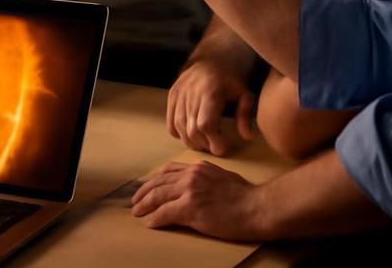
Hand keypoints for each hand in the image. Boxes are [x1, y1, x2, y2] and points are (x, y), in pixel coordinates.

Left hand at [131, 160, 262, 241]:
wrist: (256, 206)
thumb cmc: (246, 196)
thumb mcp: (222, 178)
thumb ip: (206, 179)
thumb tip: (196, 188)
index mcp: (198, 167)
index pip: (169, 170)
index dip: (155, 179)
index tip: (147, 186)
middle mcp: (191, 175)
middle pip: (159, 182)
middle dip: (144, 192)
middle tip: (135, 201)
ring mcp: (190, 190)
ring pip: (158, 196)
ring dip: (144, 205)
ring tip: (137, 212)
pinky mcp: (191, 208)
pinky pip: (165, 213)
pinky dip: (155, 218)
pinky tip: (150, 223)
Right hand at [168, 59, 256, 155]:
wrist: (211, 59)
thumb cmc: (230, 79)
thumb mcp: (244, 94)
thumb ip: (245, 116)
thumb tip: (247, 137)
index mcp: (210, 93)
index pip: (205, 125)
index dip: (213, 141)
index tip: (222, 147)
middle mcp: (191, 94)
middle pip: (192, 131)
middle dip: (204, 145)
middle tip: (214, 146)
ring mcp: (179, 95)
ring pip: (179, 129)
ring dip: (192, 142)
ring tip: (205, 142)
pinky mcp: (172, 96)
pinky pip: (171, 124)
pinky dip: (179, 134)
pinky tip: (192, 134)